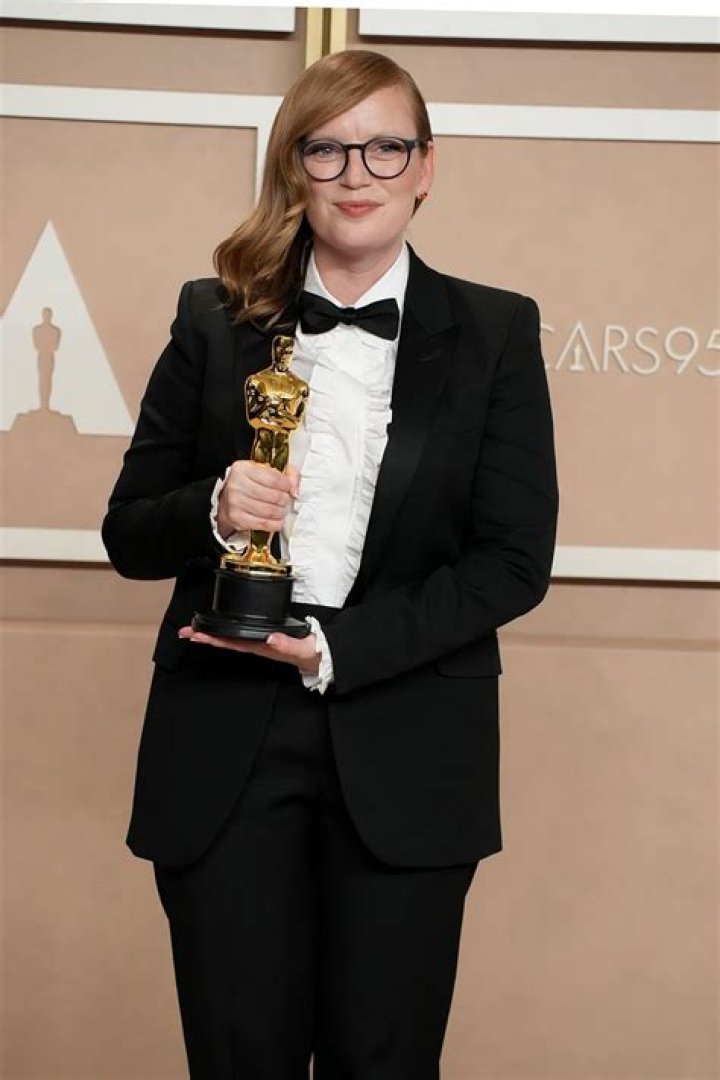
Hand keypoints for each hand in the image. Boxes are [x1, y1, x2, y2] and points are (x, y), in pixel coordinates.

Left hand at [178, 626, 319, 676]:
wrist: (322, 657)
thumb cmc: (313, 653)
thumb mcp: (302, 649)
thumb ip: (288, 645)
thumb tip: (270, 637)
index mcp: (263, 647)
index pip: (233, 643)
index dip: (214, 638)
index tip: (197, 634)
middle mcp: (258, 646)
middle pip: (226, 641)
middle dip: (205, 636)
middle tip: (185, 632)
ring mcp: (260, 643)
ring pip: (231, 639)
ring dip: (213, 635)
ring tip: (195, 630)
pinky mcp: (265, 638)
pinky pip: (241, 635)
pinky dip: (227, 631)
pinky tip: (220, 628)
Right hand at [216, 461, 299, 538]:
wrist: (226, 499)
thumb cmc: (248, 484)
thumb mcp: (262, 470)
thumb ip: (284, 473)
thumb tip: (295, 489)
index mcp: (243, 469)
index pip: (273, 478)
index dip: (287, 485)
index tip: (288, 488)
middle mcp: (237, 485)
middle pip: (273, 496)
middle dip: (284, 500)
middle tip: (285, 500)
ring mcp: (235, 503)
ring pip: (269, 511)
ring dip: (280, 512)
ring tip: (281, 510)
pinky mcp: (237, 518)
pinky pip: (263, 524)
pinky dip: (275, 524)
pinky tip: (278, 521)